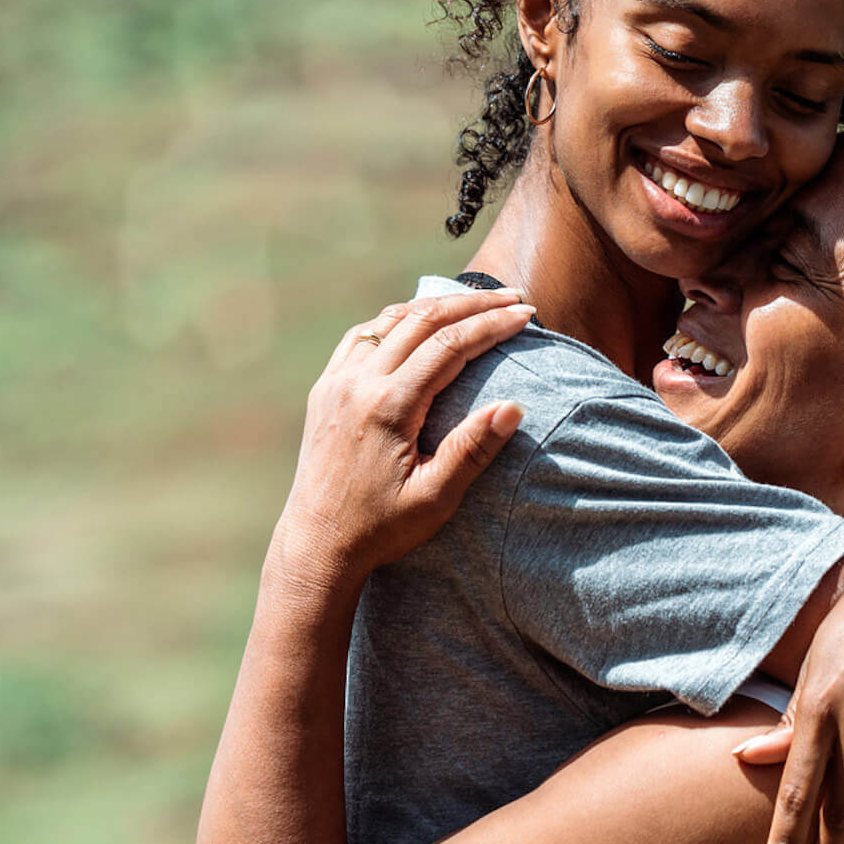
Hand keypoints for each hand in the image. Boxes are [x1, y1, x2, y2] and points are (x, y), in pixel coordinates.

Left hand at [272, 290, 533, 587]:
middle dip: (473, 304)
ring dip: (437, 305)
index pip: (449, 345)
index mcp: (388, 407)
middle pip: (423, 320)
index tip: (527, 317)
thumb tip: (513, 407)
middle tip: (514, 298)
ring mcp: (337, 383)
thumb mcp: (435, 498)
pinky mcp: (326, 390)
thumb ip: (472, 449)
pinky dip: (399, 319)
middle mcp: (358, 384)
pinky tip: (420, 322)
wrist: (316, 545)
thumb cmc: (380, 528)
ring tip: (476, 303)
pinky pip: (364, 336)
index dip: (492, 325)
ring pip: (391, 320)